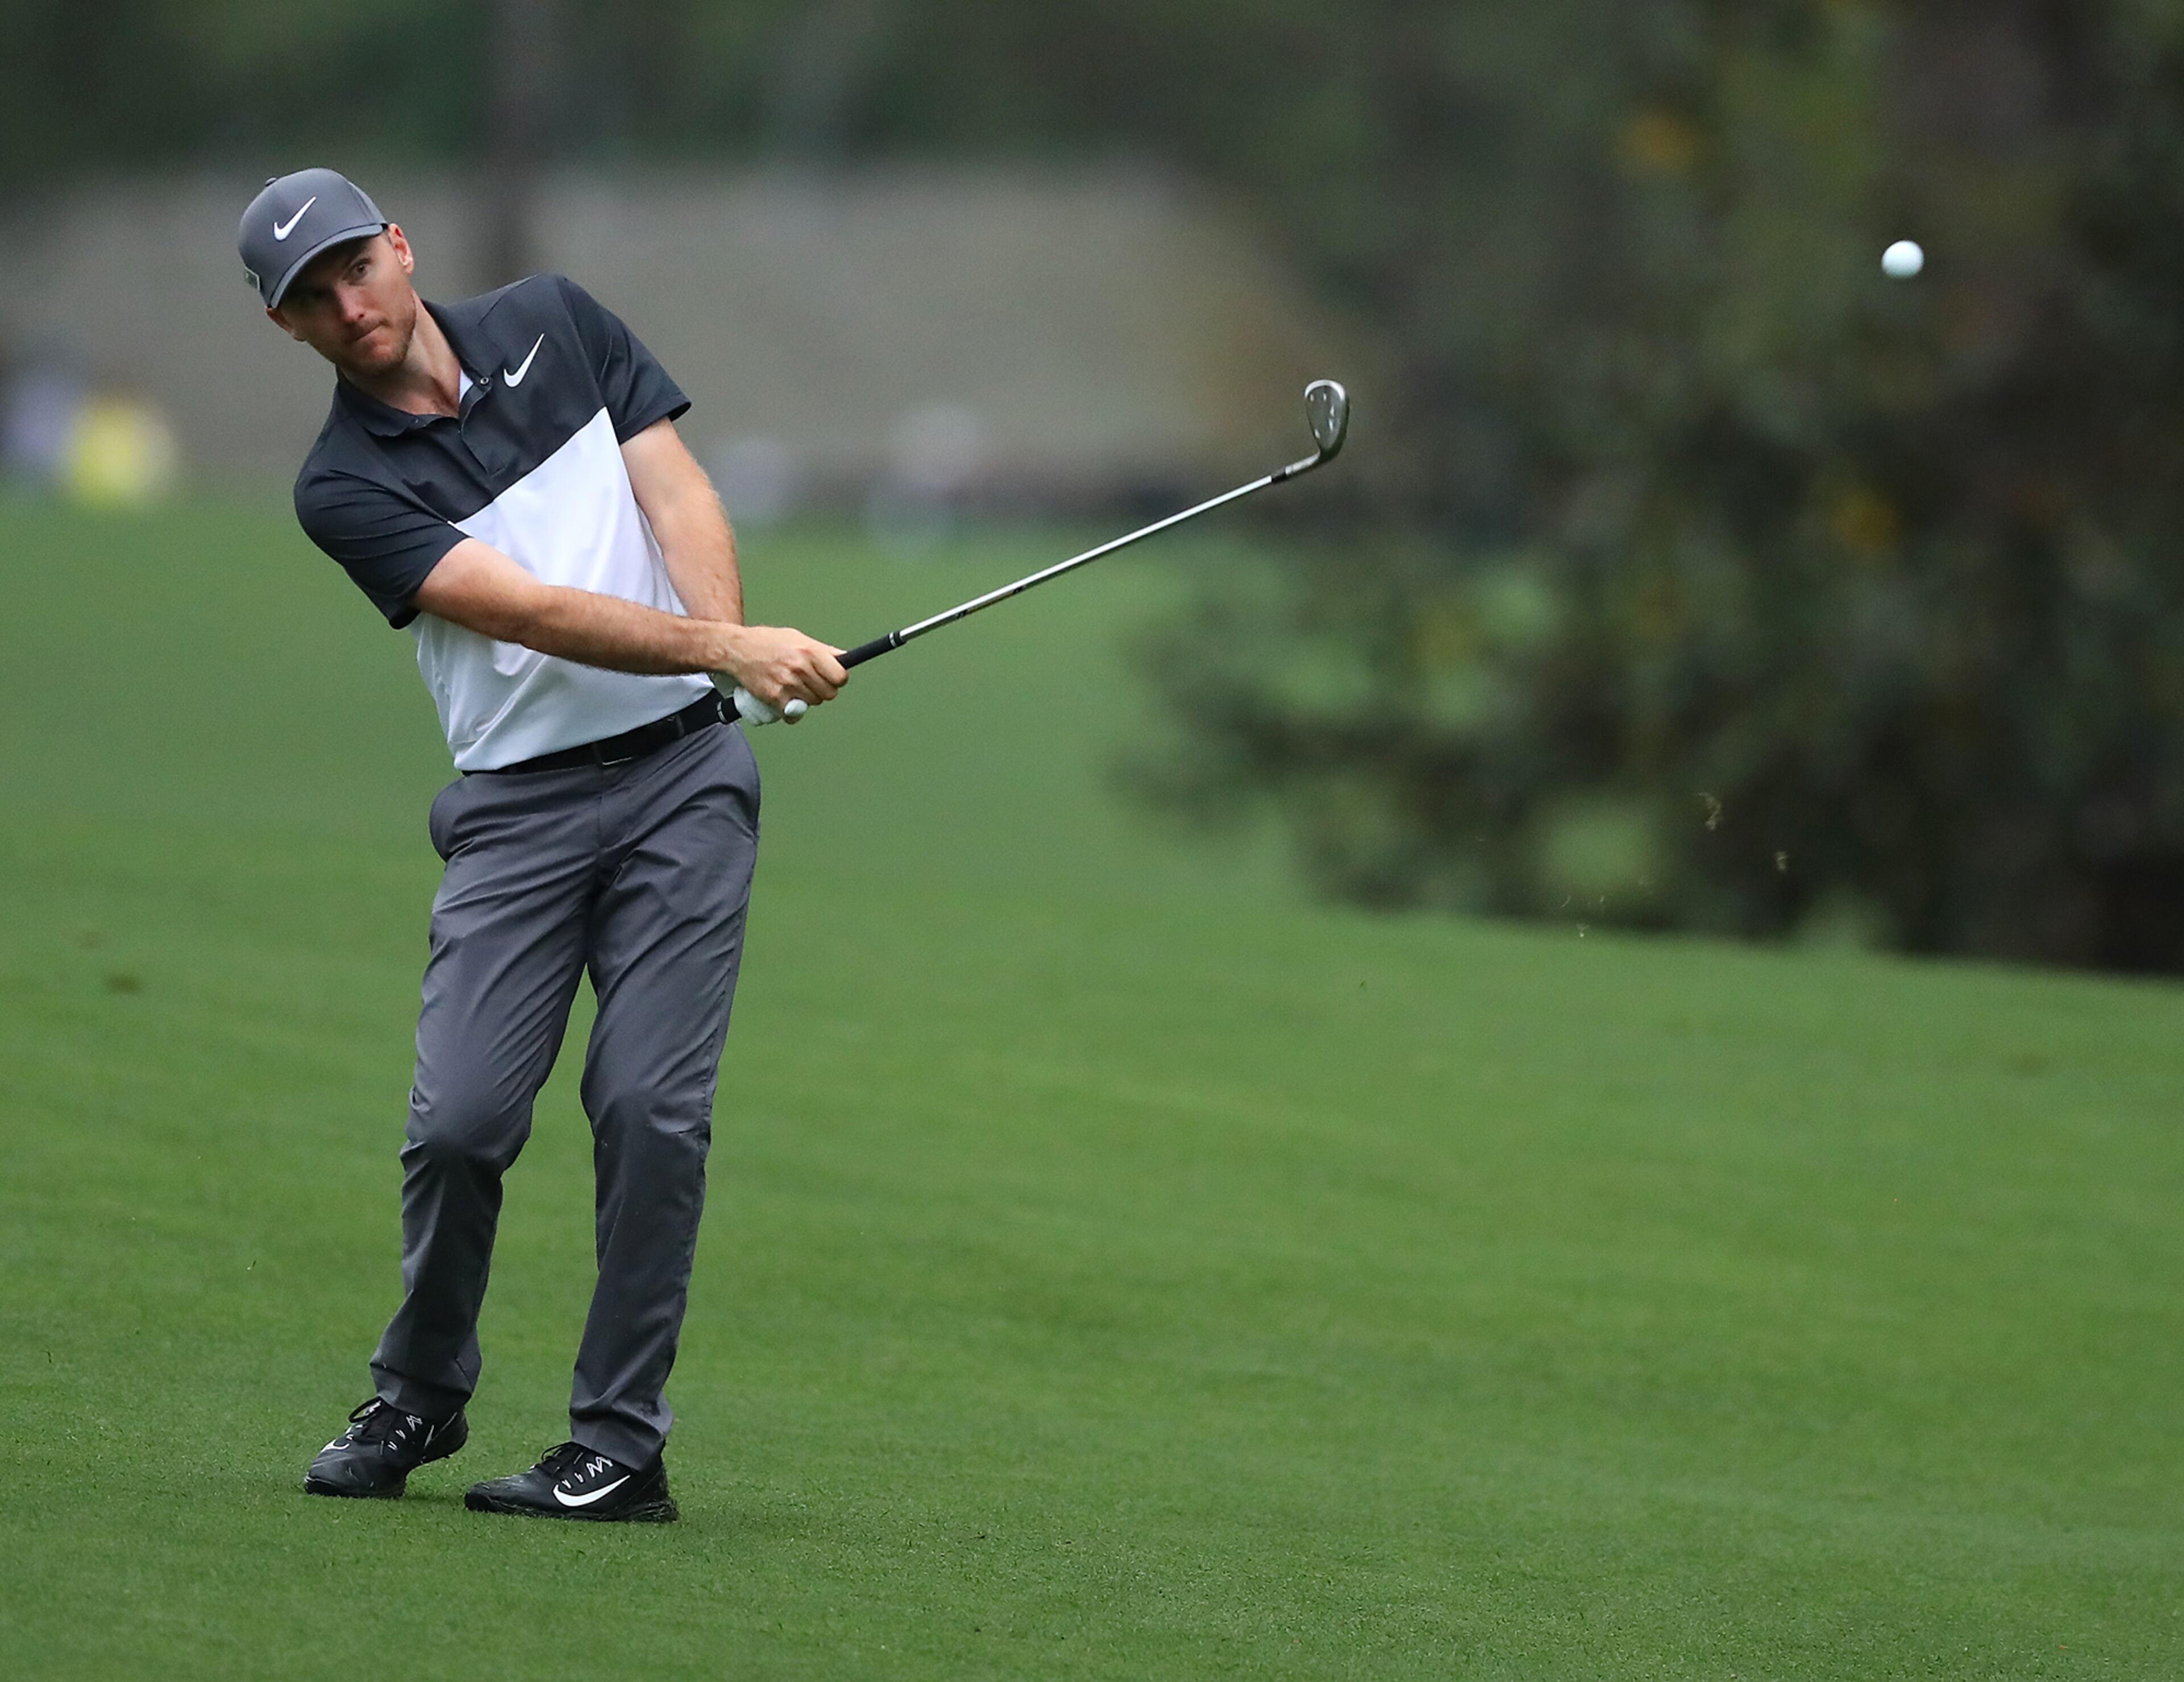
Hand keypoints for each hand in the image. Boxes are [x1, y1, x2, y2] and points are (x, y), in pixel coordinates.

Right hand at [712, 626, 845, 711]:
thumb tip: (844, 658)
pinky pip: (794, 714)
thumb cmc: (767, 642)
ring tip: (794, 685)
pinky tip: (786, 698)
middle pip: (829, 693)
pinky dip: (792, 711)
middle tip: (811, 682)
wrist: (737, 650)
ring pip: (813, 703)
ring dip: (807, 698)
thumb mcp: (797, 637)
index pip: (840, 677)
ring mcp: (787, 684)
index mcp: (809, 651)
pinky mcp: (775, 698)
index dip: (838, 679)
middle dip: (823, 689)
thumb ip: (822, 650)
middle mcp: (800, 668)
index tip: (833, 678)